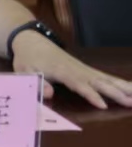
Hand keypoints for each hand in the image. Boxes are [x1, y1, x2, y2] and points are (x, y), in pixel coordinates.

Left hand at [14, 34, 131, 108]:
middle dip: (115, 92)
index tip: (104, 106)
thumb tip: (49, 94)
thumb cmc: (28, 58)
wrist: (32, 41)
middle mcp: (77, 69)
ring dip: (122, 87)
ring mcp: (83, 68)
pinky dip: (118, 81)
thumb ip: (36, 82)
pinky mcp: (86, 69)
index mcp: (62, 71)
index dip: (91, 95)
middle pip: (98, 82)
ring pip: (106, 78)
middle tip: (131, 102)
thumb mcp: (25, 71)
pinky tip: (131, 87)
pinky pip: (104, 76)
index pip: (79, 85)